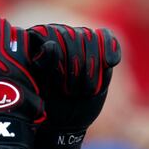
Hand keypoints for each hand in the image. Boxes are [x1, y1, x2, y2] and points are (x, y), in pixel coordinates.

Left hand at [27, 24, 120, 148]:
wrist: (63, 115)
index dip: (59, 61)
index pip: (52, 35)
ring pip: (91, 39)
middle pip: (73, 37)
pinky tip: (110, 62)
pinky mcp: (98, 47)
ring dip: (92, 67)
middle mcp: (57, 33)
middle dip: (76, 67)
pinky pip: (106, 38)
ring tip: (84, 91)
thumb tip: (51, 44)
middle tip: (70, 92)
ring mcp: (78, 38)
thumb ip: (44, 64)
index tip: (58, 85)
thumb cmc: (46, 99)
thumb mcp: (41, 85)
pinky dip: (110, 48)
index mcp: (38, 37)